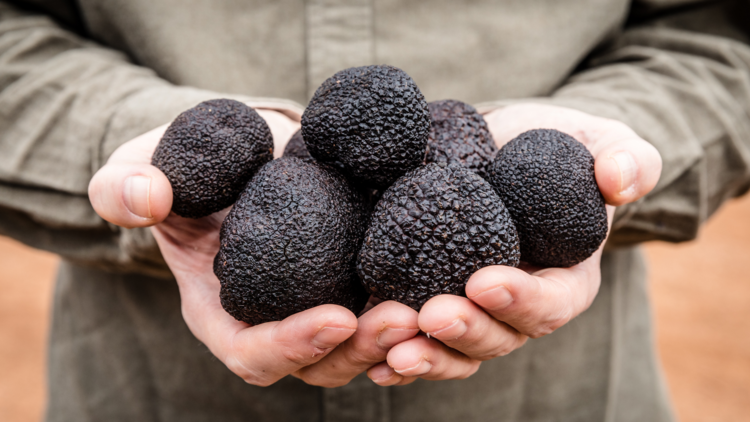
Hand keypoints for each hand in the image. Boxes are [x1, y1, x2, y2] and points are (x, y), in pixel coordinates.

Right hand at [88, 110, 419, 386]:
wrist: (239, 152)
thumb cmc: (188, 167)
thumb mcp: (147, 164)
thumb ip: (127, 183)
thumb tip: (143, 198)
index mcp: (221, 309)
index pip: (251, 351)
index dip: (290, 345)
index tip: (334, 318)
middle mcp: (274, 319)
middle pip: (319, 361)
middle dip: (360, 348)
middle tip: (404, 317)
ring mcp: (317, 304)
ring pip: (361, 347)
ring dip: (400, 338)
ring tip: (436, 307)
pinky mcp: (353, 281)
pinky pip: (386, 310)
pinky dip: (419, 309)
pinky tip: (451, 285)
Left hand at [368, 103, 661, 384]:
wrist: (503, 150)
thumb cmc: (557, 148)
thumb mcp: (600, 143)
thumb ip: (626, 159)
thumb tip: (621, 179)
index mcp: (564, 278)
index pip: (551, 302)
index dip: (522, 299)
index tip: (485, 281)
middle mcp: (518, 306)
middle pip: (499, 336)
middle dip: (467, 331)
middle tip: (433, 314)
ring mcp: (475, 310)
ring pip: (456, 350)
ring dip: (427, 353)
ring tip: (395, 347)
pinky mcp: (433, 298)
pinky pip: (419, 339)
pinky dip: (395, 352)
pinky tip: (373, 359)